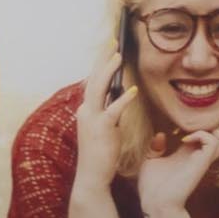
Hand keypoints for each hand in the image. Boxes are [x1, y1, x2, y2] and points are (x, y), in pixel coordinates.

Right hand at [73, 54, 138, 190]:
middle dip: (102, 59)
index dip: (101, 64)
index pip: (94, 81)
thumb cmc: (102, 151)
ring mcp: (91, 120)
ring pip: (98, 89)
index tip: (110, 48)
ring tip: (119, 55)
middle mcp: (86, 111)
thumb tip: (120, 93)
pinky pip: (113, 110)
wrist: (93, 176)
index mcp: (87, 110)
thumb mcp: (106, 126)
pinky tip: (132, 90)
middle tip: (113, 41)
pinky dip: (122, 99)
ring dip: (108, 71)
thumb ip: (110, 109)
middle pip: (93, 79)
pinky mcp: (102, 129)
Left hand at [137, 127, 218, 217]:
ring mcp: (202, 159)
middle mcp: (199, 156)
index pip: (205, 135)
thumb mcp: (150, 162)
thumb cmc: (151, 187)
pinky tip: (184, 140)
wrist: (156, 203)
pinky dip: (202, 135)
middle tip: (188, 128)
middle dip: (209, 126)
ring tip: (192, 133)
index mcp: (188, 154)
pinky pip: (213, 142)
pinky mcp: (202, 163)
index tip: (176, 128)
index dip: (195, 127)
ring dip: (211, 130)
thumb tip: (161, 134)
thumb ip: (155, 147)